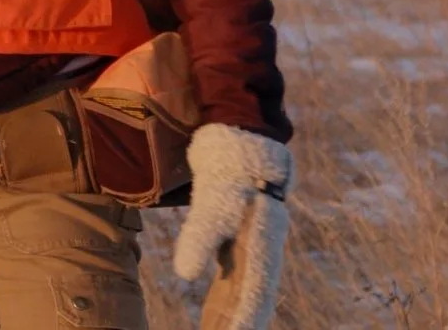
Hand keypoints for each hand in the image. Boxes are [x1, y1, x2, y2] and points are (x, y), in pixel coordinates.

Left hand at [173, 124, 293, 329]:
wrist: (240, 136)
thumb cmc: (230, 167)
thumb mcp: (215, 200)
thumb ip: (201, 236)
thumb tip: (184, 275)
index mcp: (264, 243)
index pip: (255, 293)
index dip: (245, 319)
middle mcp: (262, 249)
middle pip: (249, 298)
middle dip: (235, 322)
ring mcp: (251, 245)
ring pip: (240, 291)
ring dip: (227, 316)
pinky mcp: (238, 240)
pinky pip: (231, 279)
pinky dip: (221, 299)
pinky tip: (211, 315)